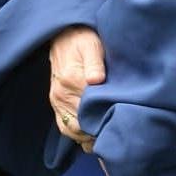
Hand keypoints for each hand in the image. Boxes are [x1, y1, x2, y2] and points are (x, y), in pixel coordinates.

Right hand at [49, 25, 104, 152]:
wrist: (63, 35)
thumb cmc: (83, 39)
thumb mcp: (92, 45)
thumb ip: (95, 62)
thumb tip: (97, 79)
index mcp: (71, 80)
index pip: (88, 109)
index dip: (104, 120)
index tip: (119, 124)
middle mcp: (61, 94)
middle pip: (79, 124)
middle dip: (97, 132)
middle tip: (116, 135)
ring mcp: (57, 101)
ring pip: (71, 130)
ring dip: (87, 137)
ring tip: (106, 140)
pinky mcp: (56, 104)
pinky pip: (64, 127)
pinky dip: (78, 135)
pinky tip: (92, 137)